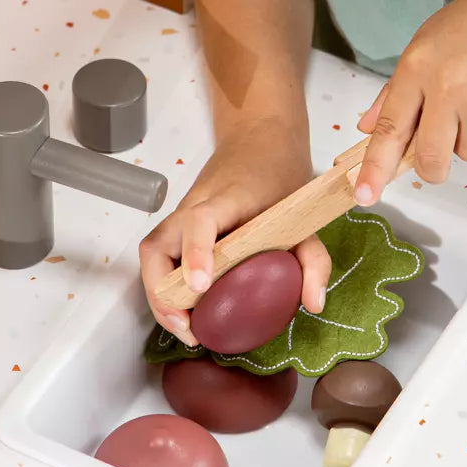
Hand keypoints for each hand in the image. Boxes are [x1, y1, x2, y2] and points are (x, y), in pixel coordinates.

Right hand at [140, 118, 330, 344]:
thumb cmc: (277, 176)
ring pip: (152, 255)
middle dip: (162, 290)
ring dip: (159, 294)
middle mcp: (193, 206)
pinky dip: (164, 286)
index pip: (200, 220)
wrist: (258, 140)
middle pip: (158, 245)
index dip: (196, 252)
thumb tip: (313, 303)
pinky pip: (160, 258)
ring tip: (185, 327)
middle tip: (187, 325)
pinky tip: (185, 312)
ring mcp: (180, 216)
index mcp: (226, 198)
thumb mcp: (303, 216)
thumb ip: (312, 259)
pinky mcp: (177, 227)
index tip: (202, 285)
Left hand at [354, 0, 466, 203]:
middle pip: (430, 159)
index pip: (390, 128)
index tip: (366, 194)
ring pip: (466, 153)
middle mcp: (448, 89)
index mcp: (418, 67)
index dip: (376, 166)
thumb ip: (395, 90)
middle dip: (430, 167)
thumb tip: (369, 128)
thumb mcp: (425, 42)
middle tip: (436, 154)